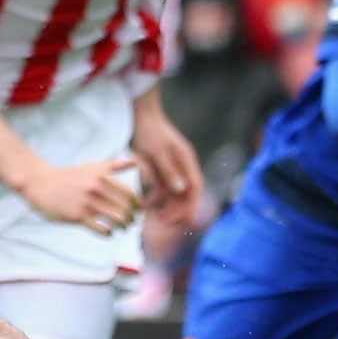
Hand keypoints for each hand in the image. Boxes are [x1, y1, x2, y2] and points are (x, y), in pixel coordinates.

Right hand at [18, 157, 142, 234]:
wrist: (42, 184)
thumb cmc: (71, 176)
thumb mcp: (93, 167)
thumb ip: (115, 165)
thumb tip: (135, 163)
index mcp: (102, 177)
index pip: (129, 194)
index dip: (137, 205)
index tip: (137, 211)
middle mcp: (96, 188)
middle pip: (125, 208)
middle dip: (131, 218)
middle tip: (130, 222)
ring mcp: (86, 203)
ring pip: (116, 219)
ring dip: (123, 226)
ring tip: (121, 227)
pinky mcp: (77, 216)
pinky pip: (101, 229)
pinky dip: (108, 233)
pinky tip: (108, 232)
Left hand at [131, 108, 203, 228]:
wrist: (142, 116)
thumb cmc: (150, 131)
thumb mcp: (158, 151)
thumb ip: (169, 171)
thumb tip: (182, 190)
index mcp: (187, 161)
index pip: (195, 188)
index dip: (189, 206)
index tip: (177, 218)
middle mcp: (183, 166)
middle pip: (187, 194)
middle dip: (179, 210)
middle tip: (165, 223)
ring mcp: (173, 168)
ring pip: (175, 193)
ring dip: (168, 206)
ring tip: (156, 217)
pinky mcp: (162, 169)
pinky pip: (163, 188)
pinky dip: (156, 197)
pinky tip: (146, 204)